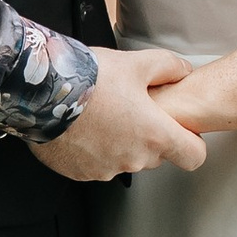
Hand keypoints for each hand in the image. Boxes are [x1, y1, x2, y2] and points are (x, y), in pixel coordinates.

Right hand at [29, 49, 205, 178]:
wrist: (42, 92)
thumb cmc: (89, 79)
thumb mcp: (136, 63)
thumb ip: (168, 67)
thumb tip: (184, 71)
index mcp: (155, 135)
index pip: (194, 157)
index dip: (190, 144)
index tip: (181, 132)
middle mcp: (133, 159)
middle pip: (156, 156)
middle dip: (149, 137)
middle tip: (131, 111)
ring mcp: (106, 169)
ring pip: (125, 160)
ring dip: (120, 144)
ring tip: (103, 116)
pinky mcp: (81, 173)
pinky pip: (97, 165)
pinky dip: (94, 151)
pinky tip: (84, 128)